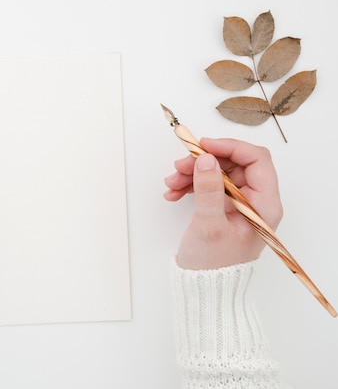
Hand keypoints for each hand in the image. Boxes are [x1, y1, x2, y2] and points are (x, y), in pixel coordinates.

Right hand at [163, 138, 282, 269]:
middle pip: (233, 164)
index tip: (202, 146)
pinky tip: (173, 192)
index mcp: (264, 205)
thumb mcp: (209, 225)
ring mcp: (240, 204)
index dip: (229, 148)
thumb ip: (209, 189)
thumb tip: (206, 159)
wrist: (205, 288)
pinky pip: (210, 186)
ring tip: (171, 183)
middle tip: (179, 166)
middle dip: (204, 162)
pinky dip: (191, 185)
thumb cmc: (213, 264)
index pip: (256, 160)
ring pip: (218, 173)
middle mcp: (256, 201)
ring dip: (193, 173)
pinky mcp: (225, 208)